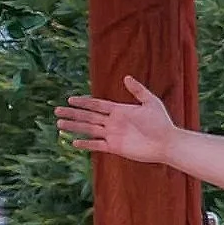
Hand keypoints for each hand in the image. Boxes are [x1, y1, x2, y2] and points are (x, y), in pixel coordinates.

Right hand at [55, 75, 178, 162]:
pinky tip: (74, 142)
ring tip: (59, 124)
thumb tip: (126, 77)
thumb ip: (138, 90)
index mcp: (120, 110)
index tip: (69, 99)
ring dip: (74, 127)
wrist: (167, 142)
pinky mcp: (115, 147)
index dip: (83, 103)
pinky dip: (86, 144)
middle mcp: (114, 122)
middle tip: (56, 111)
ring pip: (89, 130)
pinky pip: (97, 145)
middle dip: (72, 114)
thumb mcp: (150, 103)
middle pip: (88, 117)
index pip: (97, 105)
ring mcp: (113, 135)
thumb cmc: (161, 122)